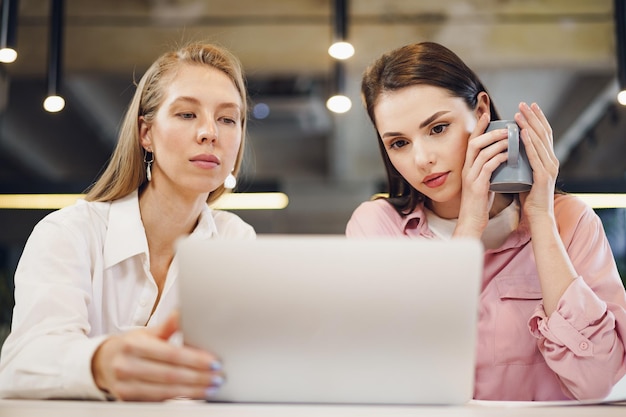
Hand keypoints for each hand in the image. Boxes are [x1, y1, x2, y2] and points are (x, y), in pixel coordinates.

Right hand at [91, 311, 223, 400]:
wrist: (101, 363)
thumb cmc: (131, 346)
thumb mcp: (146, 332)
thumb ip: (168, 325)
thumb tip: (184, 312)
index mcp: (134, 345)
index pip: (171, 354)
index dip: (195, 360)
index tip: (214, 362)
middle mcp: (127, 366)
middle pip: (170, 375)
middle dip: (198, 377)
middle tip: (218, 376)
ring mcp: (125, 386)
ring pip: (165, 392)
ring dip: (193, 391)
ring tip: (211, 386)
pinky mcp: (127, 400)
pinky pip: (158, 401)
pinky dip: (179, 398)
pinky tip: (194, 394)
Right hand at [455, 113, 508, 237]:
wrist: (471, 222)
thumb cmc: (478, 204)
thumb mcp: (482, 183)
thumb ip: (488, 171)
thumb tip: (501, 159)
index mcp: (468, 167)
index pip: (471, 142)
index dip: (478, 128)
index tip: (487, 114)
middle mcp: (467, 169)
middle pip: (474, 143)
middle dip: (490, 132)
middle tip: (506, 127)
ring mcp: (470, 177)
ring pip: (482, 153)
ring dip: (498, 143)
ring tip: (512, 138)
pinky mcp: (477, 186)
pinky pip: (488, 167)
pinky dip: (499, 158)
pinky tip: (510, 155)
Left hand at [514, 102, 558, 221]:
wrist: (538, 215)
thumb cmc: (529, 196)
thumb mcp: (525, 174)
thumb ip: (521, 163)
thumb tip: (509, 151)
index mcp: (547, 159)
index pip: (543, 134)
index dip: (537, 119)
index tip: (529, 106)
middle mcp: (551, 160)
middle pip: (543, 133)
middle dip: (533, 117)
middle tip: (524, 104)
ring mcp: (549, 167)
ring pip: (539, 142)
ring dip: (529, 126)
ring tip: (520, 114)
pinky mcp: (543, 176)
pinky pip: (535, 156)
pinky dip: (529, 143)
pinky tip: (523, 133)